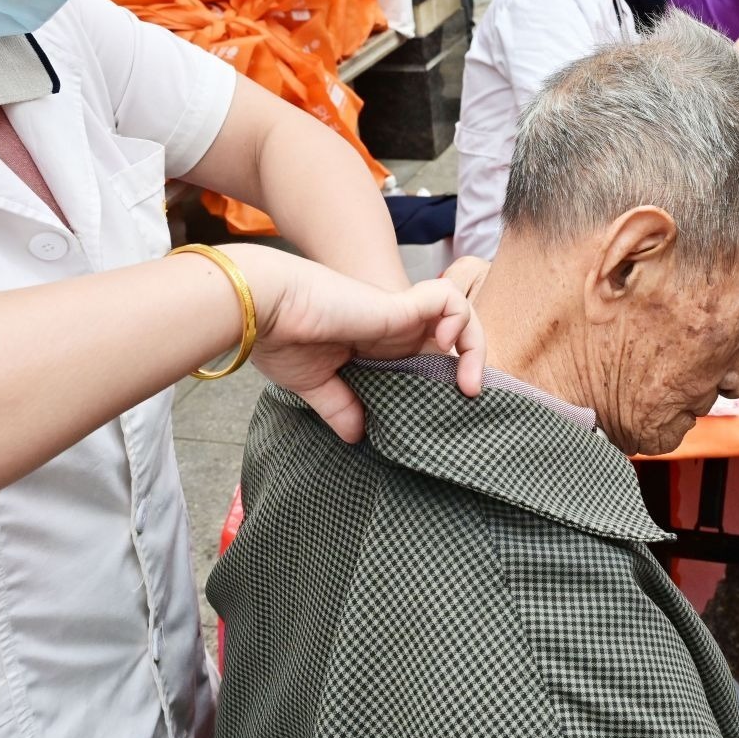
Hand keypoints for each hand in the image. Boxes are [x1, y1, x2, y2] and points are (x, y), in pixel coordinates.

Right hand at [230, 246, 484, 443]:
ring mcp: (398, 316)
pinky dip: (459, 320)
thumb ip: (340, 407)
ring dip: (474, 345)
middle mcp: (392, 331)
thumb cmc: (280, 339)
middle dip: (470, 366)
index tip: (446, 410)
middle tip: (469, 398)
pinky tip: (444, 347)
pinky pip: (449, 300)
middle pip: (452, 338)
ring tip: (467, 381)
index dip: (442, 379)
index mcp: (374, 348)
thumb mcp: (315, 384)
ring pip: (460, 316)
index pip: (424, 358)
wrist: (264, 309)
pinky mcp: (398, 305)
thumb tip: (357, 437)